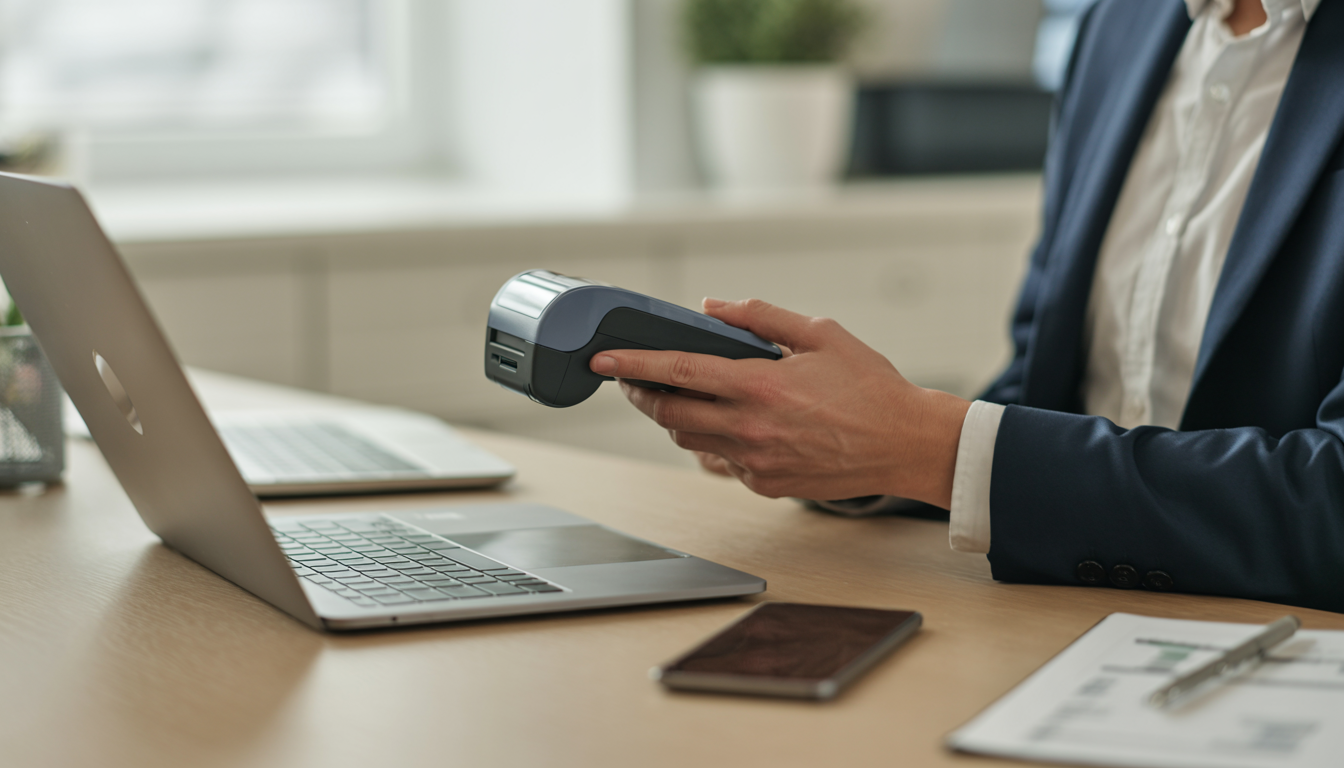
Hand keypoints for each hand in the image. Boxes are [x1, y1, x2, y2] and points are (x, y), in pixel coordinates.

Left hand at [589, 298, 970, 507]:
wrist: (905, 444)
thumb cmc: (870, 387)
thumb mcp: (820, 334)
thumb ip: (760, 317)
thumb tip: (712, 307)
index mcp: (760, 386)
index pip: (677, 372)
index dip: (632, 365)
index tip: (601, 360)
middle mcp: (751, 427)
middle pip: (668, 413)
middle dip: (640, 395)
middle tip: (630, 379)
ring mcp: (756, 461)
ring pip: (688, 439)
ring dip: (673, 417)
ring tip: (677, 395)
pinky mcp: (765, 484)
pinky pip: (721, 460)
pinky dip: (713, 439)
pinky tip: (727, 422)